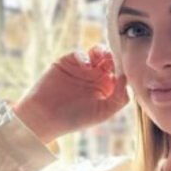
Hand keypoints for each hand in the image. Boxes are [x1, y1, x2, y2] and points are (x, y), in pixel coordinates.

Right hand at [13, 45, 128, 142]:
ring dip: (102, 52)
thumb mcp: (103, 112)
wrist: (44, 116)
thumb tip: (126, 78)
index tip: (126, 69)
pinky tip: (85, 65)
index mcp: (106, 88)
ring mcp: (82, 68)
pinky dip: (84, 56)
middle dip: (114, 58)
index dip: (124, 70)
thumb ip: (119, 98)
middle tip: (113, 60)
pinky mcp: (67, 62)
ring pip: (97, 54)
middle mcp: (96, 77)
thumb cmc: (75, 118)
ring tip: (102, 57)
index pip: (120, 74)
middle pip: (110, 61)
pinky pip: (79, 54)